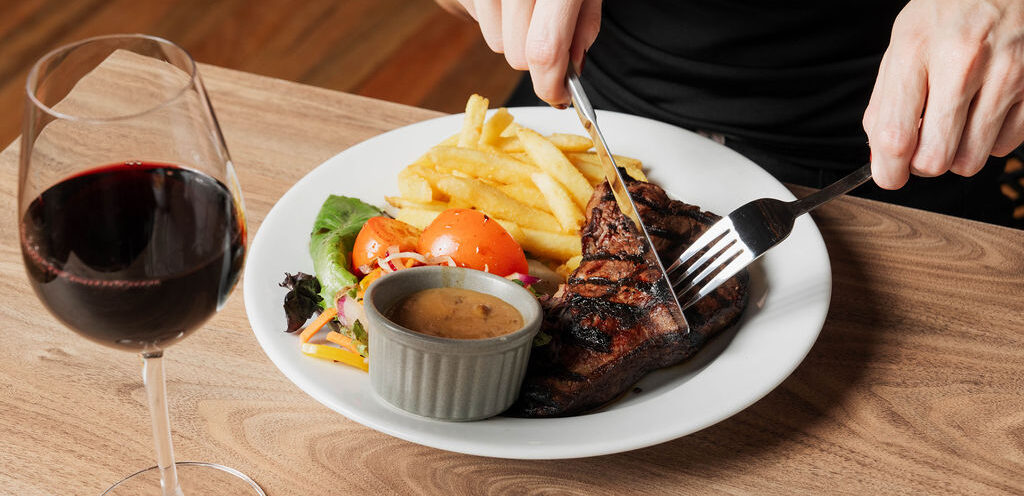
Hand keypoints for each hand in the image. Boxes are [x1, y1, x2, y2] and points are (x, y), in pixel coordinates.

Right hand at [440, 0, 601, 105]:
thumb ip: (584, 22)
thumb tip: (571, 66)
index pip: (543, 50)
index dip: (551, 83)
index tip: (560, 96)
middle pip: (518, 55)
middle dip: (536, 54)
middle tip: (550, 26)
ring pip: (497, 42)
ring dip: (515, 32)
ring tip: (527, 0)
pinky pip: (480, 20)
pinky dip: (496, 13)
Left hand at [863, 0, 1023, 188]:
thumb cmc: (950, 11)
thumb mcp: (904, 41)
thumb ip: (885, 100)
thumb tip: (879, 154)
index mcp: (917, 50)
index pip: (895, 135)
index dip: (888, 170)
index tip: (889, 175)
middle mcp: (962, 63)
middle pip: (934, 158)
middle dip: (922, 165)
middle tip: (922, 149)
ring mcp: (1005, 75)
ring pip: (970, 160)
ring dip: (955, 155)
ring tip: (953, 127)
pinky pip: (1004, 146)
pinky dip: (989, 141)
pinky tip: (983, 113)